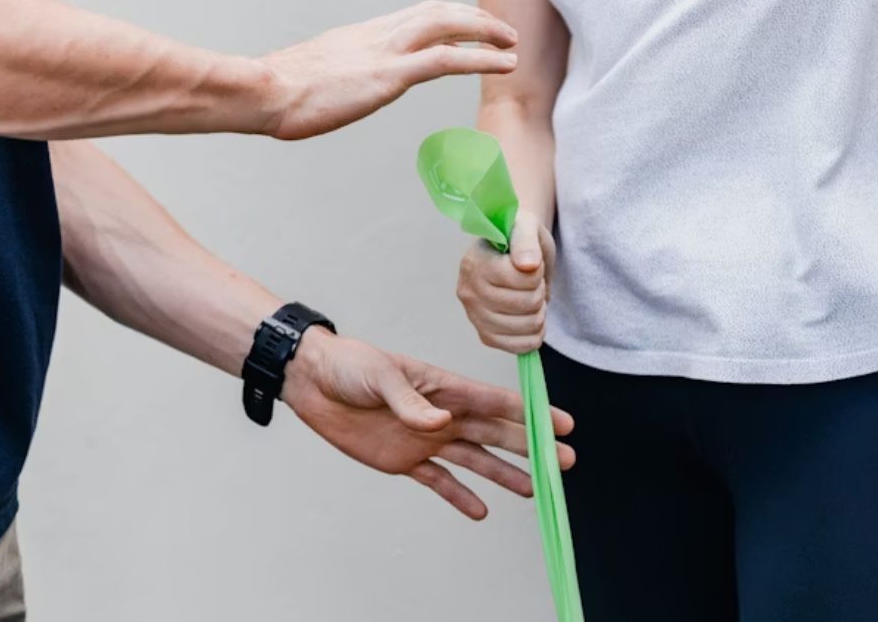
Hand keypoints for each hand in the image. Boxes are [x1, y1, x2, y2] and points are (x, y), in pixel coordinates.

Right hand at [259, 1, 517, 139]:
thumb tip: (335, 89)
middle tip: (501, 31)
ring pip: (448, 25)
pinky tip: (504, 64)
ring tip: (511, 44)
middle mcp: (378, 35)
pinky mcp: (389, 75)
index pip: (414, 15)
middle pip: (437, 11)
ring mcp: (385, 52)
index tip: (468, 27)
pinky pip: (446, 60)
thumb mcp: (311, 78)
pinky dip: (481, 59)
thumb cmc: (277, 94)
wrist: (263, 92)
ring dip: (485, 32)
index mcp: (361, 36)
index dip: (447, 17)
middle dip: (473, 18)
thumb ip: (334, 78)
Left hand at [280, 328, 574, 518]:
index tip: (562, 424)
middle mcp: (442, 414)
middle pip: (496, 433)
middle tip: (564, 461)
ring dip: (504, 475)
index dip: (531, 413)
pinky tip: (481, 511)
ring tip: (533, 491)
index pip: (496, 402)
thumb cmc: (349, 366)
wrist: (313, 382)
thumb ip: (411, 402)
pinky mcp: (404, 460)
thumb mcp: (380, 376)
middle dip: (531, 447)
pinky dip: (459, 496)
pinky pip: (439, 480)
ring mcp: (425, 438)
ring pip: (475, 459)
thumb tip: (440, 423)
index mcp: (444, 387)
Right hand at [457, 210, 555, 353]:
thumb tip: (527, 265)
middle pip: (526, 304)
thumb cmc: (519, 240)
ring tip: (529, 297)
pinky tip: (530, 319)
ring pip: (526, 326)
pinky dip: (534, 335)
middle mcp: (468, 291)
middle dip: (539, 292)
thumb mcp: (526, 228)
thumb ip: (526, 242)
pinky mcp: (485, 336)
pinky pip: (519, 347)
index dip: (537, 272)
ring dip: (539, 312)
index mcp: (474, 262)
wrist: (515, 255)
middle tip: (531, 282)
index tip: (531, 263)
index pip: (522, 278)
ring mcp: (474, 316)